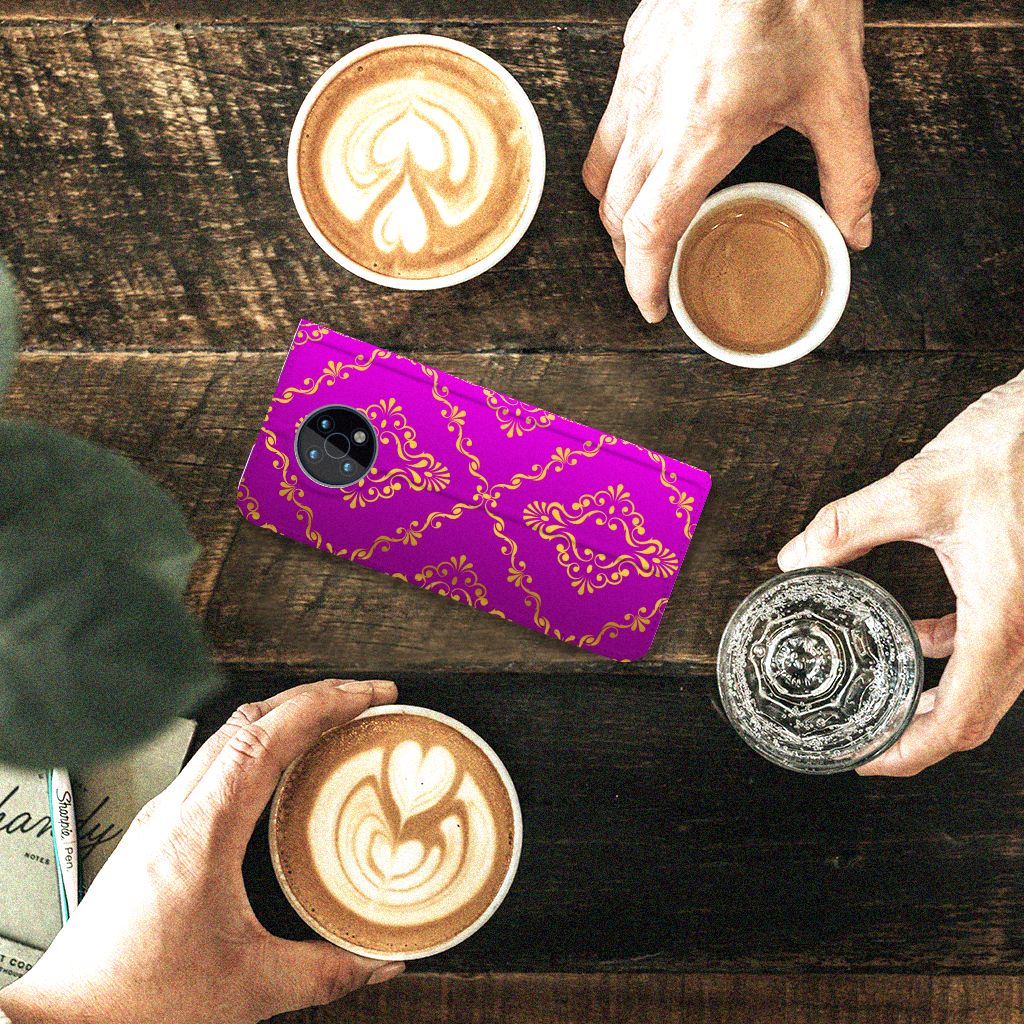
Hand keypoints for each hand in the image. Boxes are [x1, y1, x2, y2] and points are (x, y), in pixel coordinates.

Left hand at [0, 679, 403, 1023]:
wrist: (69, 1020)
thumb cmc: (137, 1000)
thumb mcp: (250, 986)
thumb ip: (326, 972)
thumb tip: (379, 961)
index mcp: (201, 829)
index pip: (267, 737)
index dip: (323, 705)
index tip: (366, 695)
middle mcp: (176, 810)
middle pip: (249, 719)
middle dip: (312, 697)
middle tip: (362, 698)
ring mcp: (161, 815)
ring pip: (227, 735)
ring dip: (283, 717)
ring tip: (329, 722)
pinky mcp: (155, 832)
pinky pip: (214, 764)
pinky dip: (257, 746)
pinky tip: (280, 770)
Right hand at [583, 0, 878, 321]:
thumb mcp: (839, 94)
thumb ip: (850, 174)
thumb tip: (856, 232)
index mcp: (701, 134)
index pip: (649, 230)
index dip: (643, 280)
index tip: (654, 307)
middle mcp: (655, 117)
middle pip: (617, 214)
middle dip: (631, 256)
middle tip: (657, 273)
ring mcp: (635, 86)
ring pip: (600, 175)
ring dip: (617, 214)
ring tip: (643, 227)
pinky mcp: (632, 59)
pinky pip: (607, 130)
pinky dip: (616, 164)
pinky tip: (647, 161)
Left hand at [778, 373, 1023, 775]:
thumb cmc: (1012, 449)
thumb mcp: (917, 489)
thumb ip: (847, 527)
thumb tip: (795, 558)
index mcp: (1007, 616)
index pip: (961, 717)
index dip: (911, 751)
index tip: (868, 760)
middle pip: (977, 716)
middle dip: (919, 735)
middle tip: (866, 738)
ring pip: (989, 684)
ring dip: (937, 698)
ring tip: (885, 695)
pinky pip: (994, 646)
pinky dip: (953, 653)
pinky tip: (918, 635)